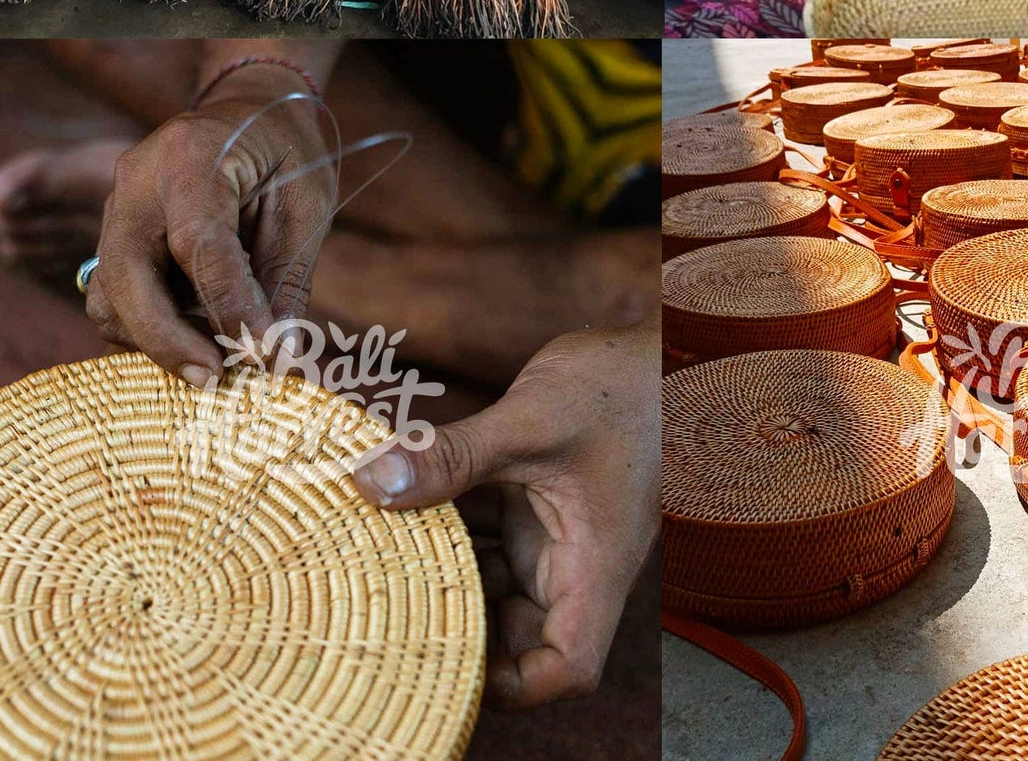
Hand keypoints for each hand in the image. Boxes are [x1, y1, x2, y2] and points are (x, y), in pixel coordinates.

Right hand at [85, 65, 336, 386]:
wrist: (251, 109)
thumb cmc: (288, 152)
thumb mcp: (306, 204)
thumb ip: (287, 277)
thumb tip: (278, 356)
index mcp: (192, 158)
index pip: (198, 244)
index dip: (227, 305)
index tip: (259, 354)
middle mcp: (137, 181)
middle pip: (126, 277)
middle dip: (166, 340)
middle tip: (217, 379)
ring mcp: (116, 206)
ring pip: (108, 296)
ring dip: (156, 338)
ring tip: (217, 354)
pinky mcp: (113, 232)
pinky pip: (115, 295)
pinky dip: (152, 325)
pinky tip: (199, 330)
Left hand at [352, 318, 660, 709]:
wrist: (654, 344)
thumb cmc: (621, 385)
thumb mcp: (530, 419)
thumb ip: (454, 456)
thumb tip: (373, 481)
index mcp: (598, 562)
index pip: (568, 665)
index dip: (515, 683)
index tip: (452, 660)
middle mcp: (580, 560)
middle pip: (524, 636)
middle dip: (463, 625)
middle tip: (396, 593)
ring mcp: (560, 533)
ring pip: (500, 586)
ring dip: (451, 572)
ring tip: (392, 546)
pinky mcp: (543, 503)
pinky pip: (494, 538)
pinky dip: (455, 530)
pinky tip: (410, 503)